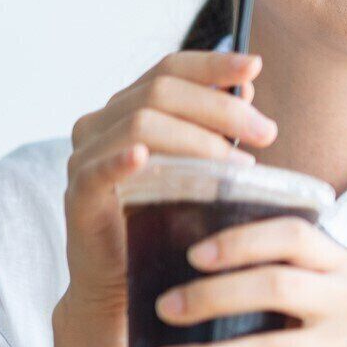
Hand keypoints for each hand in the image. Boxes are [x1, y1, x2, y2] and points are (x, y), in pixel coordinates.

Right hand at [60, 49, 276, 320]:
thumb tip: (246, 90)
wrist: (124, 282)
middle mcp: (102, 123)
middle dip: (221, 108)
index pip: (170, 68)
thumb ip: (213, 129)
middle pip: (161, 91)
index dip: (212, 64)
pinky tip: (144, 157)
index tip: (255, 66)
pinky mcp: (79, 194)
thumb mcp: (195, 167)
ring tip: (238, 163)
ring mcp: (86, 157)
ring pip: (140, 123)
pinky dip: (122, 159)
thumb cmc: (164, 220)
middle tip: (267, 132)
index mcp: (129, 108)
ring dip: (197, 139)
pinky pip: (98, 169)